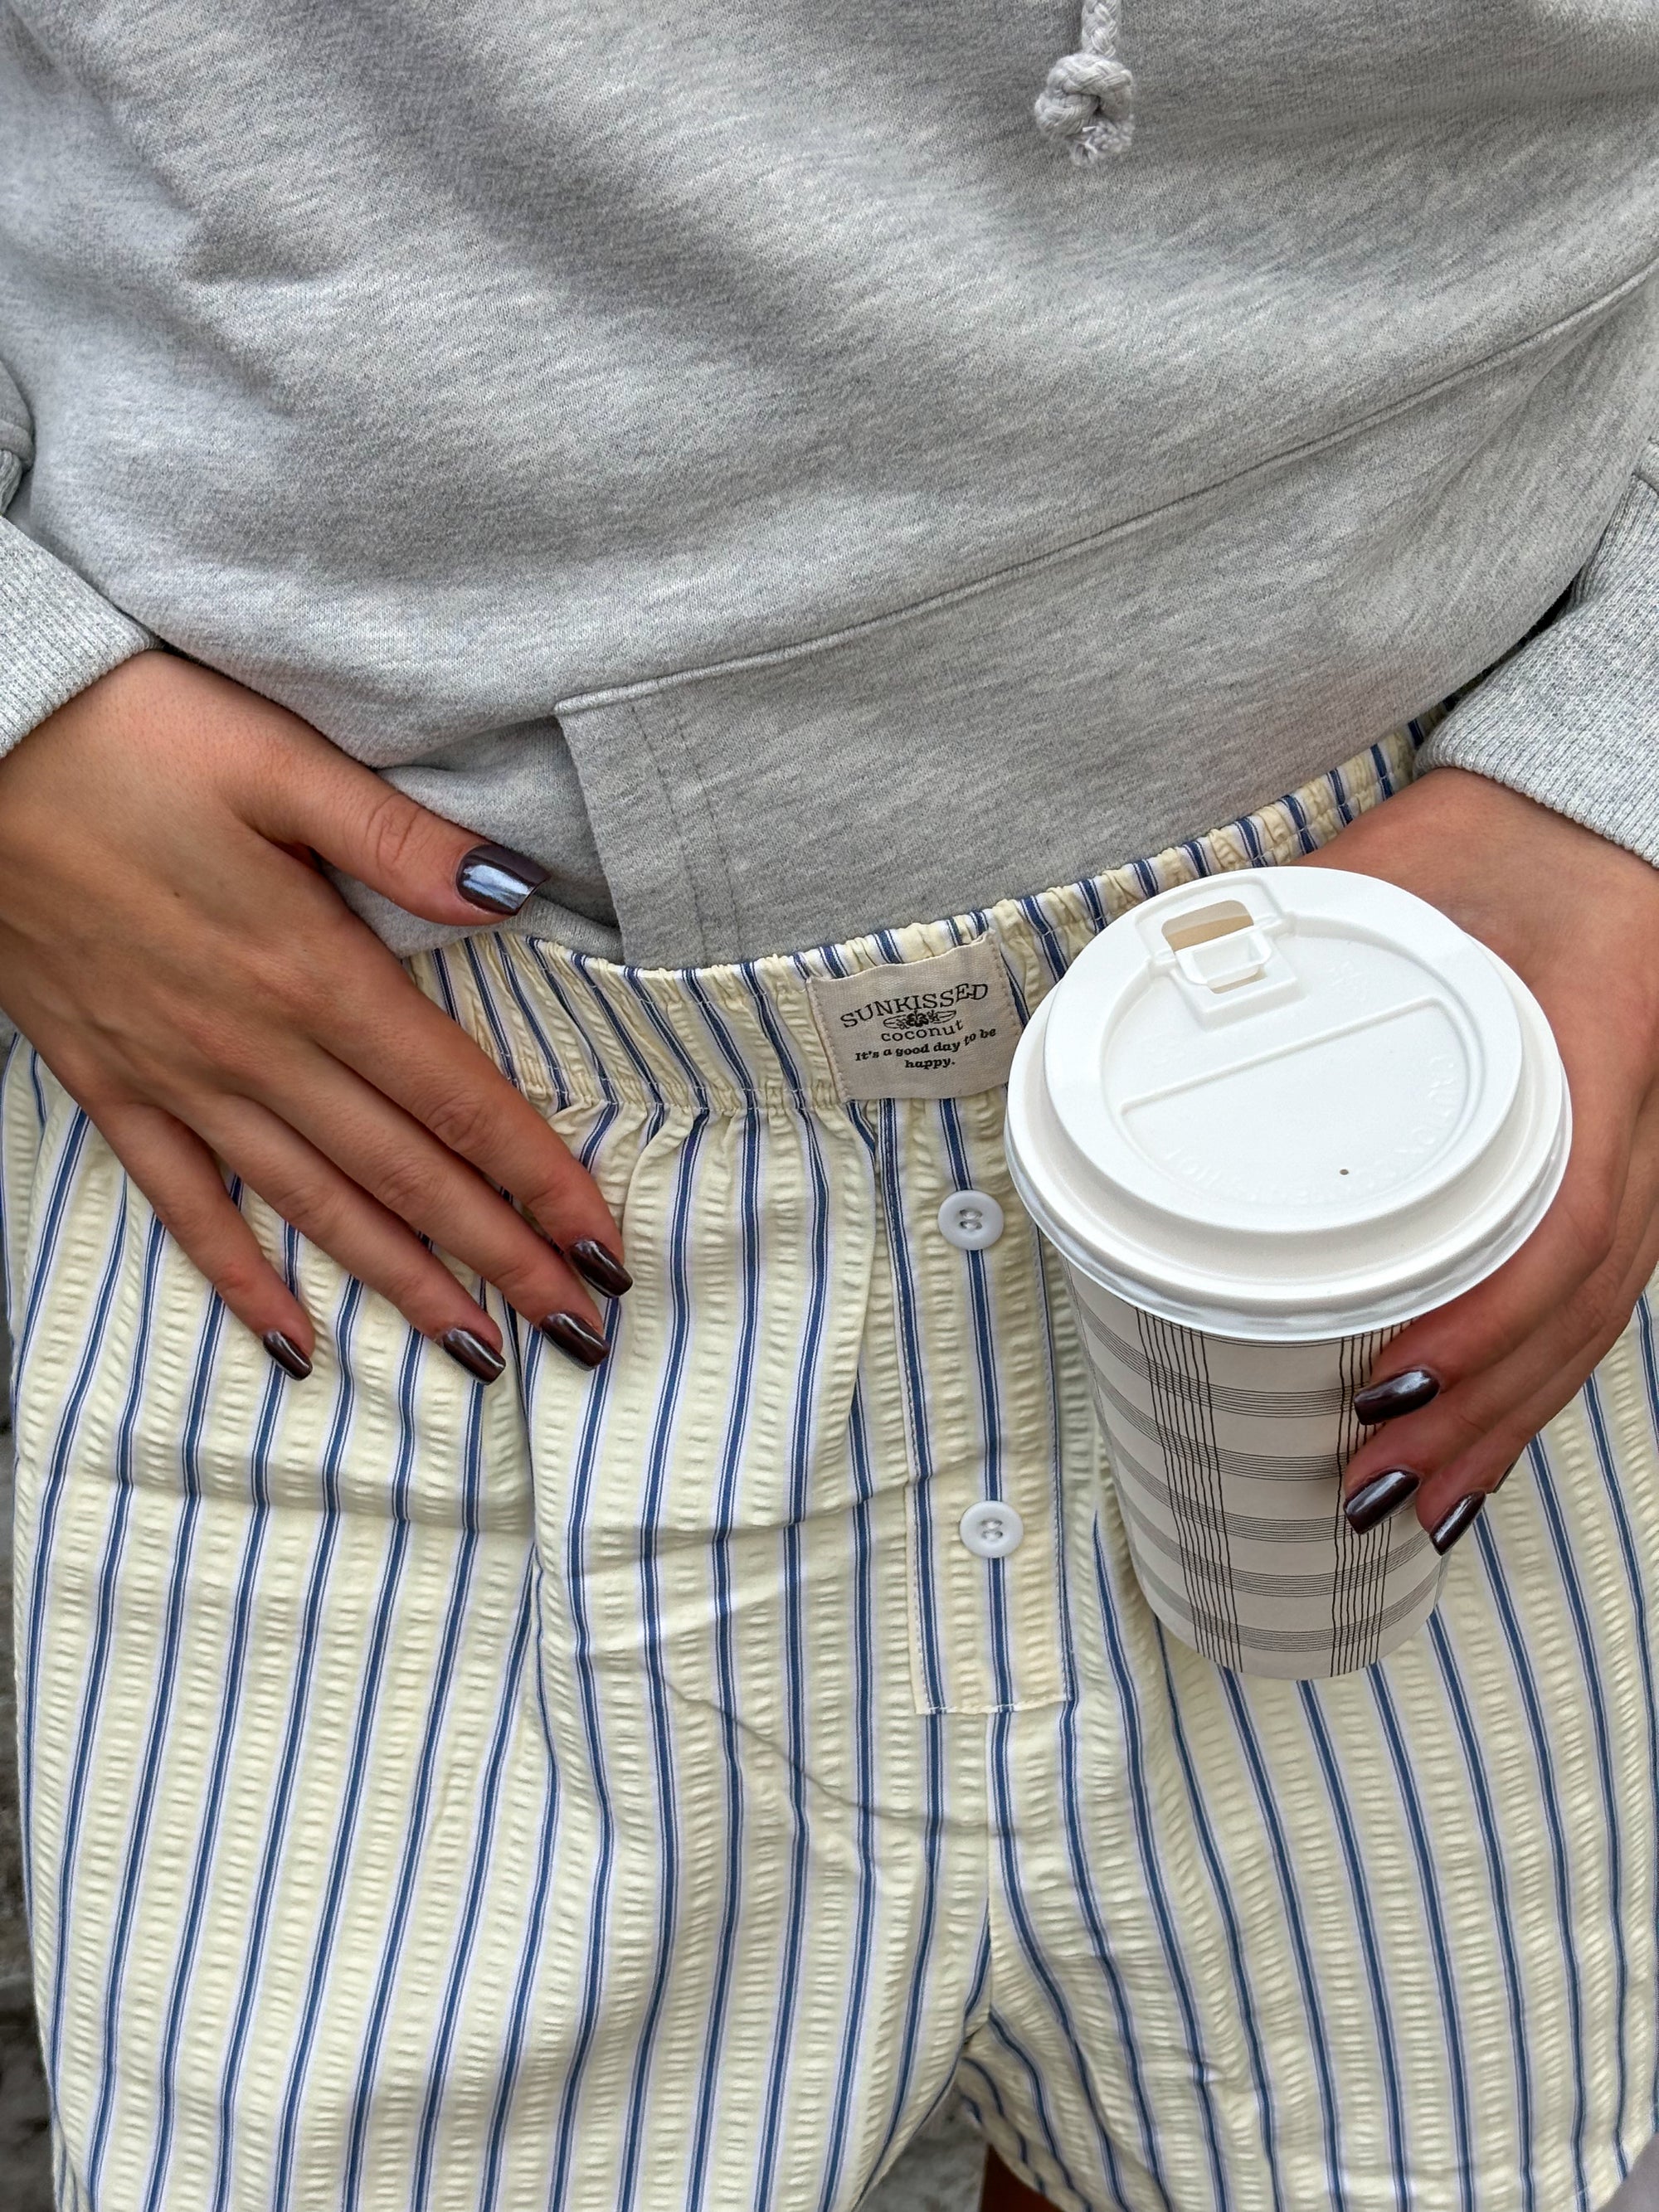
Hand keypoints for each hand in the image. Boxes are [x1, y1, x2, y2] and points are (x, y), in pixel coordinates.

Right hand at [0, 654, 624, 1381]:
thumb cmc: (126, 736)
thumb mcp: (276, 758)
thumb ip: (399, 836)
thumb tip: (514, 888)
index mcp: (314, 971)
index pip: (459, 1101)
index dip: (538, 1180)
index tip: (604, 1247)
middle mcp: (254, 1049)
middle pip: (407, 1175)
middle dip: (502, 1258)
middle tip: (580, 1329)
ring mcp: (178, 1079)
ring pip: (315, 1209)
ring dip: (402, 1285)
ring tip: (477, 1355)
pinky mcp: (109, 1083)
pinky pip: (184, 1206)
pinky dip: (240, 1280)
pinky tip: (294, 1344)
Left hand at [1304, 769, 1658, 1550]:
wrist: (1583, 821)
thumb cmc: (1493, 839)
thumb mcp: (1404, 858)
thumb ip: (1303, 914)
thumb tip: (1169, 975)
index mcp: (1594, 1037)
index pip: (1570, 1215)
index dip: (1489, 1316)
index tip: (1395, 1377)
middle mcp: (1634, 1116)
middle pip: (1581, 1304)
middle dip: (1478, 1413)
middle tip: (1366, 1482)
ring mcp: (1635, 1151)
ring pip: (1596, 1321)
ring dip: (1507, 1424)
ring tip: (1414, 1510)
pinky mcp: (1608, 1172)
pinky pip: (1594, 1298)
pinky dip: (1534, 1383)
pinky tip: (1477, 1455)